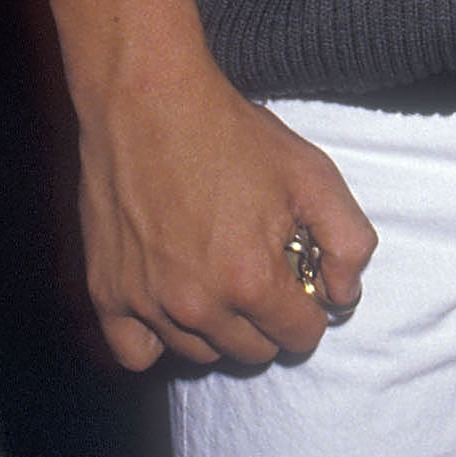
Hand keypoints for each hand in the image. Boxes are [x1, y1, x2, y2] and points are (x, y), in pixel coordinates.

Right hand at [29, 0, 375, 370]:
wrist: (148, 103)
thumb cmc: (232, 135)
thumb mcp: (314, 175)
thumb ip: (349, 242)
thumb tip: (343, 297)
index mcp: (251, 280)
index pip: (300, 338)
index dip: (310, 311)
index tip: (301, 283)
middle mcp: (196, 304)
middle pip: (253, 350)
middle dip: (269, 319)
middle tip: (263, 273)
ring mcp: (147, 303)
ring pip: (200, 353)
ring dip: (219, 327)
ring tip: (220, 277)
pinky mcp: (106, 294)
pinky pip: (136, 353)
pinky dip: (158, 339)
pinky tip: (174, 305)